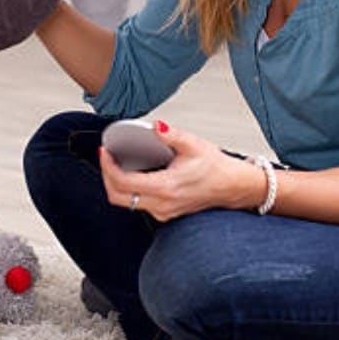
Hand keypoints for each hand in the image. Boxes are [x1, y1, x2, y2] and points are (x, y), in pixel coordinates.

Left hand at [98, 121, 265, 221]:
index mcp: (166, 188)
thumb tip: (155, 126)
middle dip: (107, 176)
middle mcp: (162, 205)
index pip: (123, 183)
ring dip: (117, 184)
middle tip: (107, 157)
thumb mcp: (193, 144)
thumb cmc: (216, 168)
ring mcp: (163, 212)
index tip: (105, 152)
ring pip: (127, 203)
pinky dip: (130, 190)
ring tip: (117, 163)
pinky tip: (133, 174)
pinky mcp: (166, 213)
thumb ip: (171, 135)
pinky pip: (139, 204)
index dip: (108, 166)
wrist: (233, 186)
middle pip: (118, 197)